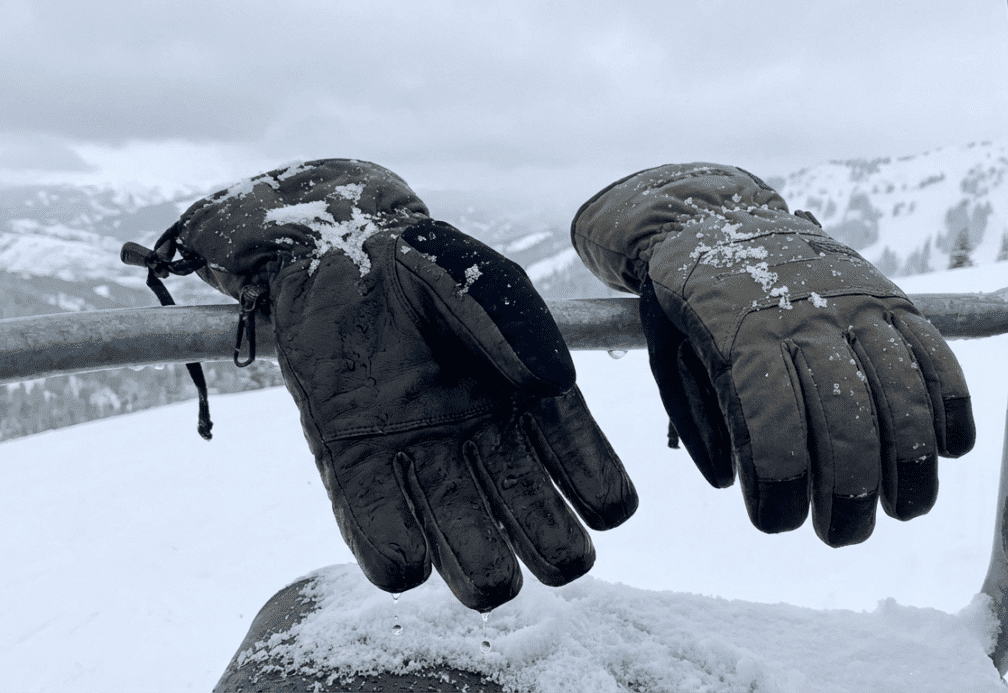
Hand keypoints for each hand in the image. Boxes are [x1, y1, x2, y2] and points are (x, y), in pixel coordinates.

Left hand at [162, 160, 639, 608]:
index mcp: (529, 405)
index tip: (604, 504)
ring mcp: (419, 461)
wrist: (336, 254)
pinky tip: (409, 558)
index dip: (602, 495)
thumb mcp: (482, 281)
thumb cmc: (423, 265)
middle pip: (532, 523)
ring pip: (462, 544)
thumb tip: (550, 385)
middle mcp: (483, 444)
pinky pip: (378, 531)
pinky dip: (394, 555)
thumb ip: (517, 327)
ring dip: (480, 570)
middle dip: (552, 549)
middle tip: (556, 555)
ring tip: (490, 579)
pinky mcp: (353, 466)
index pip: (585, 468)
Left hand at [573, 163, 973, 545]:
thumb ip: (694, 418)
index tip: (778, 522)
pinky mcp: (883, 293)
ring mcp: (851, 303)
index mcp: (739, 336)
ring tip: (905, 508)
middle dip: (850, 491)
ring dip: (911, 460)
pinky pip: (929, 349)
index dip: (781, 484)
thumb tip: (733, 482)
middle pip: (844, 417)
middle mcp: (803, 319)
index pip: (772, 424)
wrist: (714, 215)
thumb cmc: (684, 300)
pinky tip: (948, 448)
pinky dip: (948, 399)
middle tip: (843, 533)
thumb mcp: (662, 353)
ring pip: (899, 388)